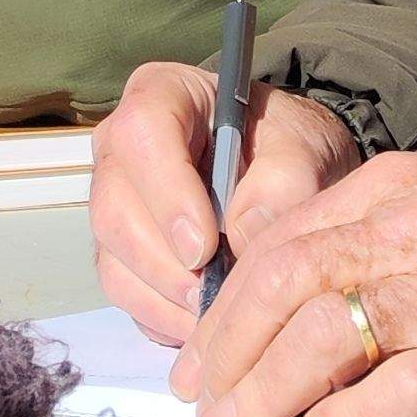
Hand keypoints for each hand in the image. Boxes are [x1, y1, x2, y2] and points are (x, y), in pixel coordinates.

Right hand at [88, 61, 364, 347]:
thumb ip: (284, 182)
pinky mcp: (119, 251)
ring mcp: (113, 201)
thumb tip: (243, 235)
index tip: (205, 245)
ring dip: (164, 298)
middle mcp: (121, 148)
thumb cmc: (286, 147)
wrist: (282, 173)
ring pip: (113, 258)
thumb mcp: (303, 149)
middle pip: (115, 209)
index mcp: (162, 96)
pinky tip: (204, 321)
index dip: (166, 193)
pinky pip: (124, 293)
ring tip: (217, 312)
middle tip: (215, 294)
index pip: (141, 134)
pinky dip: (162, 317)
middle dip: (164, 263)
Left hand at [179, 150, 416, 416]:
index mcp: (390, 189)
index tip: (197, 354)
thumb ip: (364, 235)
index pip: (278, 245)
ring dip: (266, 391)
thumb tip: (279, 297)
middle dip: (226, 350)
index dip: (224, 307)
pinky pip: (401, 392)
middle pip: (284, 286)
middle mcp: (411, 233)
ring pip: (325, 337)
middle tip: (202, 401)